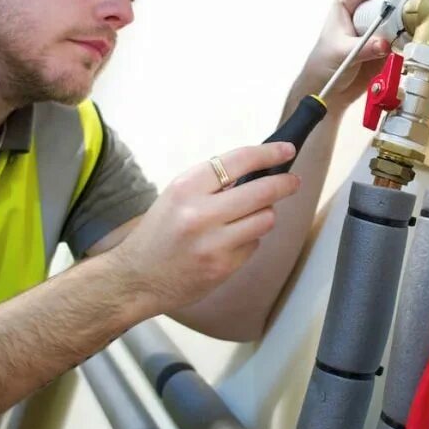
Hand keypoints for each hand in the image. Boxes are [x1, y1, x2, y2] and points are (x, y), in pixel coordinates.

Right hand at [109, 142, 300, 314]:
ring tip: (249, 216)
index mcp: (186, 187)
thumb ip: (211, 184)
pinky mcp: (223, 266)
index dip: (269, 154)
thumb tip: (257, 171)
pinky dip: (249, 240)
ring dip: (264, 215)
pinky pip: (254, 245)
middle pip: (262, 191)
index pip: (239, 160)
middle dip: (284, 184)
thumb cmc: (158, 234)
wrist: (135, 278)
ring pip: (265, 219)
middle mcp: (200, 213)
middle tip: (293, 181)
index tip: (286, 150)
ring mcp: (214, 242)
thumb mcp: (176, 196)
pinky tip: (230, 243)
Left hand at [299, 0, 427, 110]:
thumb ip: (364, 48)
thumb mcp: (342, 52)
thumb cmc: (325, 63)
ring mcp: (378, 23)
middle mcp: (365, 8)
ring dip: (416, 7)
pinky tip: (425, 27)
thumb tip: (384, 44)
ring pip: (401, 8)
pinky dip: (415, 28)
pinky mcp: (389, 39)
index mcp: (348, 1)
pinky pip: (405, 29)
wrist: (330, 89)